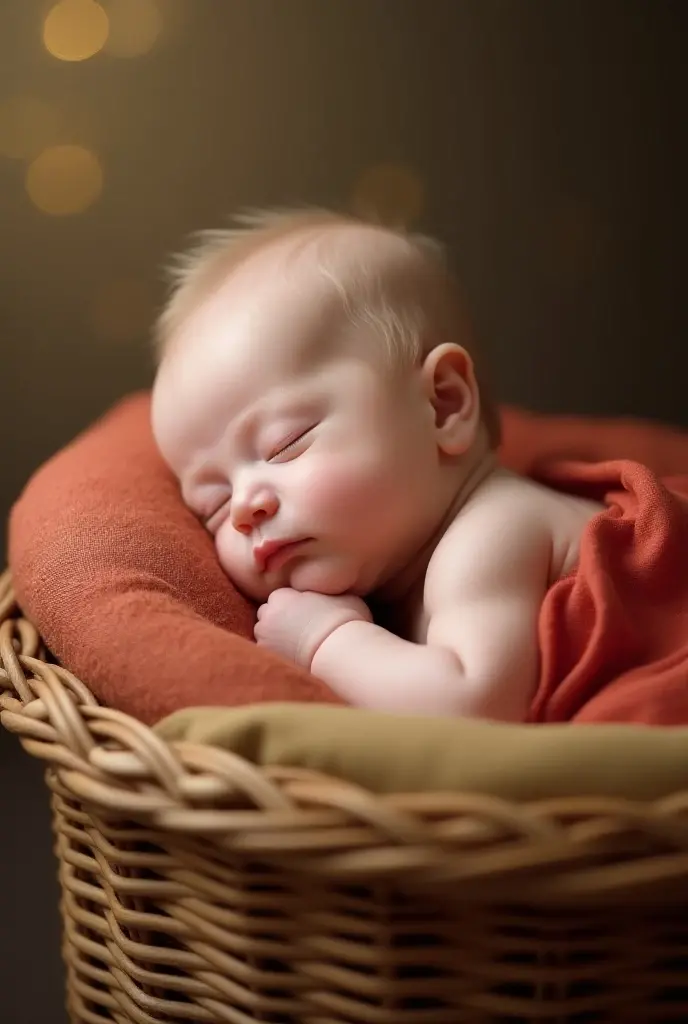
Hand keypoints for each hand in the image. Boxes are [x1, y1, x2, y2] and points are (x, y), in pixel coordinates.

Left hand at [254, 588, 371, 668]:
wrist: (337, 648)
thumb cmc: (342, 619)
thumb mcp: (340, 595)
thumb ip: (325, 593)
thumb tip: (332, 596)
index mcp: (282, 595)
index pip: (280, 598)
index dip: (292, 606)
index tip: (305, 614)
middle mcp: (268, 613)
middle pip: (268, 614)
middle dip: (279, 620)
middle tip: (298, 629)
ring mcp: (264, 636)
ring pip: (265, 634)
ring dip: (275, 637)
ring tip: (295, 645)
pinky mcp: (266, 656)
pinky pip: (268, 652)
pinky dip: (277, 653)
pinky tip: (293, 656)